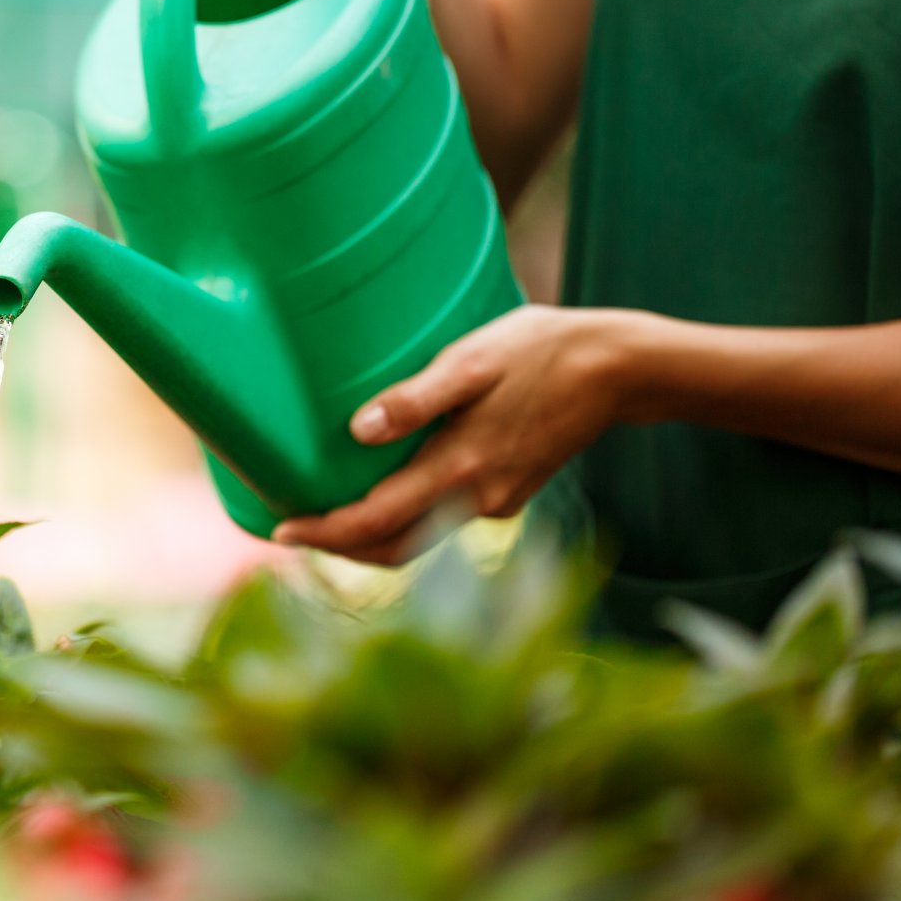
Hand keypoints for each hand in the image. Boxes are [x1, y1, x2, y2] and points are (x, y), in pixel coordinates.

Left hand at [273, 306, 640, 564]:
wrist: (621, 371)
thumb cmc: (542, 352)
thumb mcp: (473, 360)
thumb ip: (417, 398)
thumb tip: (359, 429)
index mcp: (460, 469)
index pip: (376, 523)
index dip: (324, 534)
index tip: (280, 532)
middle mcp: (476, 501)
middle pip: (393, 547)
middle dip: (338, 547)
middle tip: (290, 532)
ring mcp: (495, 503)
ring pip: (420, 539)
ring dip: (370, 538)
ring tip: (326, 518)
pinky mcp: (509, 494)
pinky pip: (443, 520)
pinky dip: (405, 519)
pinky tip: (387, 493)